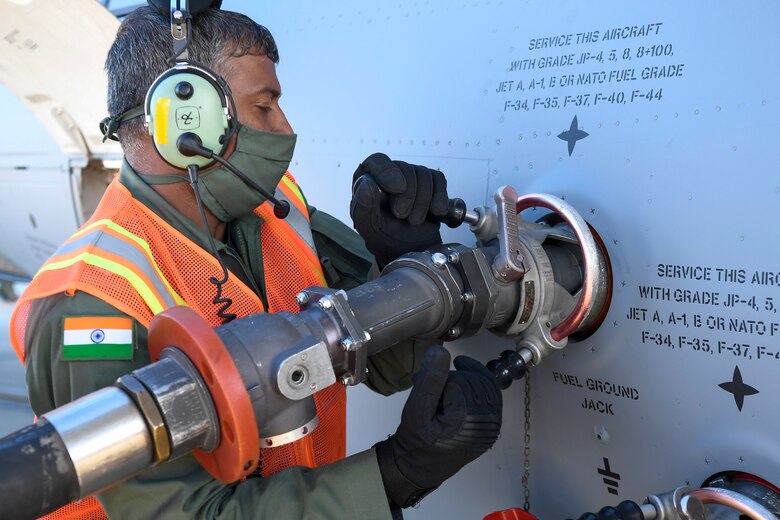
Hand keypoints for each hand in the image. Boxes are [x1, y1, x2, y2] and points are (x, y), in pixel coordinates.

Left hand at [350, 153, 448, 266]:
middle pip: (404, 167)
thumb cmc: (386, 238)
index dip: (388, 171)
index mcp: (368, 180)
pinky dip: (439, 197)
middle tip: (402, 216)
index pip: (378, 161)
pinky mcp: (431, 182)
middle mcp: (389, 174)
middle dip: (408, 196)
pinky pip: (438, 179)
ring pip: (423, 174)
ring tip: (415, 220)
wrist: (411, 250)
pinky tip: (435, 212)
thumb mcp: (369, 228)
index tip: (398, 188)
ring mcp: (411, 176)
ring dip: (422, 202)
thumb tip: (367, 182)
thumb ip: (363, 207)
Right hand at [374, 346, 502, 508]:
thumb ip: (431, 378)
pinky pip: (493, 395)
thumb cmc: (416, 439)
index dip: (439, 379)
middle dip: (452, 378)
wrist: (420, 465)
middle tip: (430, 386)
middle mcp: (486, 423)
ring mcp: (492, 426)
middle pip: (473, 380)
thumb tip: (440, 351)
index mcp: (468, 420)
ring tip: (445, 388)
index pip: (459, 379)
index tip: (421, 385)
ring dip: (465, 380)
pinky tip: (462, 386)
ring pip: (485, 383)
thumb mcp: (417, 407)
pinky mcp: (492, 426)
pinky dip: (479, 385)